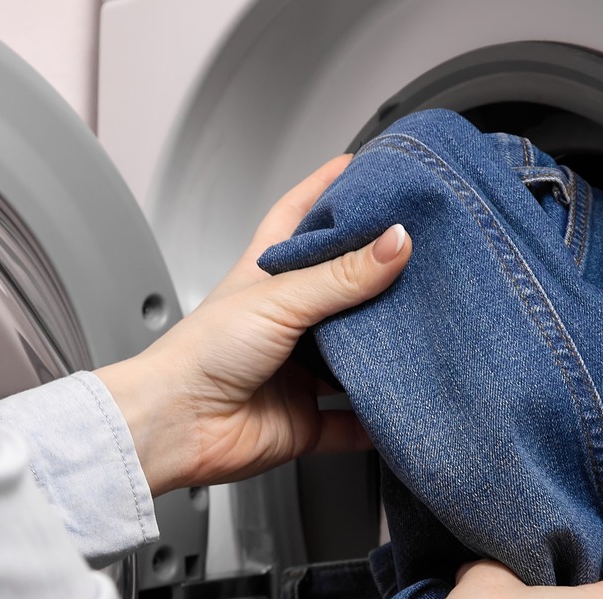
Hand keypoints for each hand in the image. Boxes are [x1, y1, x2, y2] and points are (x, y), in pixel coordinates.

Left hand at [95, 156, 411, 494]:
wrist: (176, 426)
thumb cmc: (198, 355)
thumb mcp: (277, 299)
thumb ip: (341, 275)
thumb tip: (395, 242)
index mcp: (266, 276)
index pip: (299, 217)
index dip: (329, 190)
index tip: (366, 169)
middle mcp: (284, 320)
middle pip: (341, 288)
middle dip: (379, 276)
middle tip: (422, 257)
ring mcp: (296, 370)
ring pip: (355, 356)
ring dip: (385, 351)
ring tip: (426, 331)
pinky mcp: (305, 419)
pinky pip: (353, 421)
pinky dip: (378, 419)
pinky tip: (403, 409)